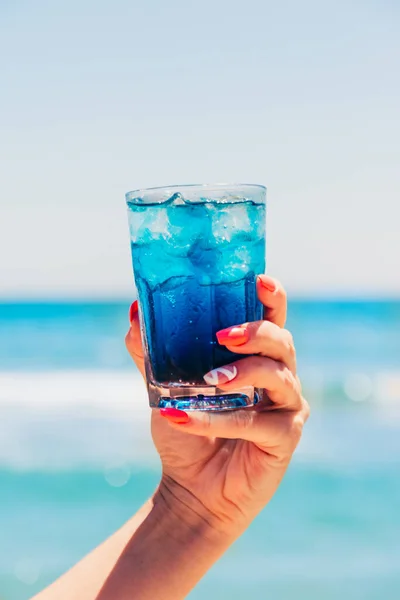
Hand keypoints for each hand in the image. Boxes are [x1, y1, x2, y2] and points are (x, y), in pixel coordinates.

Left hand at [125, 276, 309, 538]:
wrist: (191, 489)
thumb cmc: (186, 431)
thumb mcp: (164, 387)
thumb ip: (152, 351)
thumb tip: (135, 312)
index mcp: (255, 357)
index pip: (272, 318)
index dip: (272, 296)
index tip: (258, 280)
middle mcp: (279, 377)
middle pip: (283, 341)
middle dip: (256, 331)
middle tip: (223, 335)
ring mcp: (287, 407)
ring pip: (279, 377)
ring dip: (243, 374)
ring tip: (209, 380)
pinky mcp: (284, 439)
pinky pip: (257, 423)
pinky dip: (221, 420)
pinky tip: (184, 419)